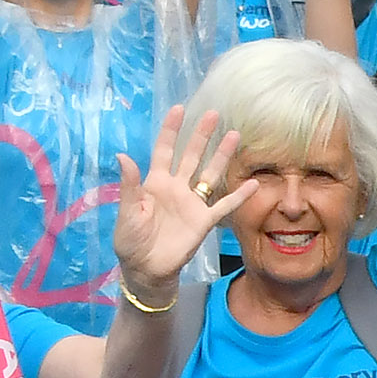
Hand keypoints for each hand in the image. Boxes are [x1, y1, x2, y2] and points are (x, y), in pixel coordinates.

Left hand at [111, 109, 251, 295]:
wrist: (146, 269)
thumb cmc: (131, 240)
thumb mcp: (127, 211)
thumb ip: (130, 184)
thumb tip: (123, 155)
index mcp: (155, 182)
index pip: (164, 150)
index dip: (171, 130)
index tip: (179, 109)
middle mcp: (176, 187)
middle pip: (191, 156)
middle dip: (201, 135)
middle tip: (213, 114)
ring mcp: (192, 203)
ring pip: (210, 174)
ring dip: (222, 156)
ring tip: (234, 136)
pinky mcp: (204, 221)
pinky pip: (224, 205)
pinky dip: (239, 195)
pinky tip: (253, 183)